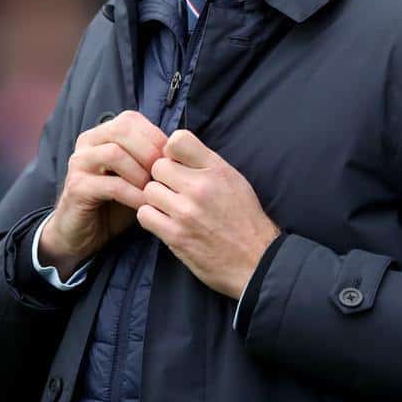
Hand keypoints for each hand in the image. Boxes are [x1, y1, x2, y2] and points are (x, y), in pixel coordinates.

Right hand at [40, 111, 165, 278]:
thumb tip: (179, 149)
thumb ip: (150, 159)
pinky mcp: (77, 188)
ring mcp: (79, 164)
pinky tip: (143, 205)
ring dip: (140, 172)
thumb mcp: (135, 175)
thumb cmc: (115, 202)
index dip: (155, 136)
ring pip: (114, 153)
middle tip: (163, 174)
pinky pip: (111, 185)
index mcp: (102, 134)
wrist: (83, 234)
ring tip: (153, 190)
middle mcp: (87, 143)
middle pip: (122, 129)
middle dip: (149, 151)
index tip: (171, 159)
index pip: (131, 119)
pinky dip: (133, 194)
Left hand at [137, 129, 279, 299]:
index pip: (178, 139)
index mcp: (217, 169)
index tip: (178, 164)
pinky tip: (166, 221)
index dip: (172, 151)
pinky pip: (145, 215)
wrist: (256, 261)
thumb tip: (172, 150)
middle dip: (163, 178)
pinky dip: (152, 218)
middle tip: (174, 191)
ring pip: (149, 190)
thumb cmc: (244, 219)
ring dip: (156, 199)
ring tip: (172, 208)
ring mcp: (186, 212)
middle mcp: (201, 187)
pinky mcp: (176, 235)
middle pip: (158, 166)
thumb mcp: (233, 180)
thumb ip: (205, 163)